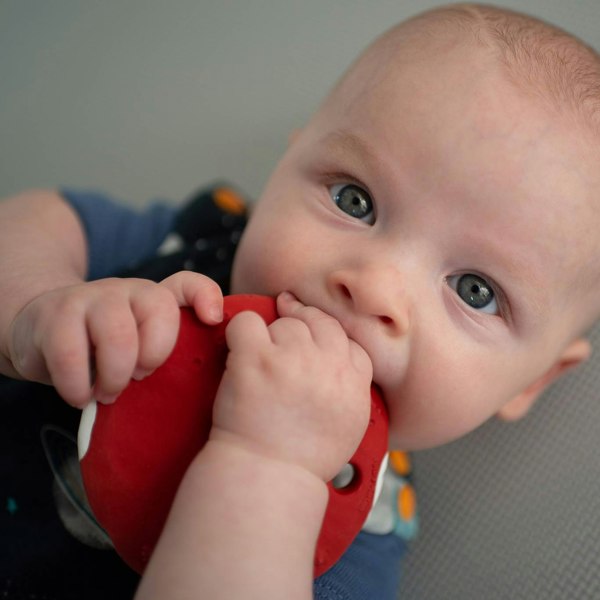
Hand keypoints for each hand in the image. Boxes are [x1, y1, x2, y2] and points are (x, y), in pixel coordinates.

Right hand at [5, 271, 222, 407]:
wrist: (41, 331)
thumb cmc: (102, 347)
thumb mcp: (140, 346)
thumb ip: (170, 350)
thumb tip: (201, 375)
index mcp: (153, 298)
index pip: (186, 284)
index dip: (205, 296)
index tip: (212, 320)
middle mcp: (126, 290)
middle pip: (157, 312)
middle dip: (152, 357)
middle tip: (137, 381)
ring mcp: (90, 298)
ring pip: (117, 334)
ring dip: (115, 376)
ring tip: (108, 394)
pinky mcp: (54, 315)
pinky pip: (70, 354)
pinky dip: (78, 385)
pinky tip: (80, 396)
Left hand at [210, 292, 372, 482]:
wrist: (266, 477)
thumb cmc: (304, 457)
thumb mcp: (350, 425)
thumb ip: (352, 388)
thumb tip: (342, 361)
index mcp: (354, 381)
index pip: (348, 340)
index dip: (327, 338)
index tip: (313, 342)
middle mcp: (328, 365)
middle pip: (319, 322)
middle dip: (302, 329)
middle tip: (283, 338)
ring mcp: (292, 358)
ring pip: (285, 323)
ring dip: (272, 337)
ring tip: (261, 365)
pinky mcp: (257, 358)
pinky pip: (249, 321)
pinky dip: (241, 330)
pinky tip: (239, 350)